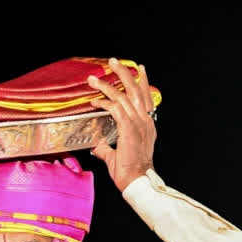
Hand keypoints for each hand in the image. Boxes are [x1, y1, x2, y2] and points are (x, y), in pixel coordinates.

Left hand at [87, 58, 157, 191]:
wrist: (137, 180)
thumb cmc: (130, 172)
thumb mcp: (118, 156)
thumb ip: (108, 148)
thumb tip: (98, 147)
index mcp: (147, 125)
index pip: (146, 98)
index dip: (143, 82)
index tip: (140, 69)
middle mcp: (145, 121)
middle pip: (136, 90)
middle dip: (125, 73)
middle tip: (114, 61)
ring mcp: (138, 123)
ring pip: (123, 96)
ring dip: (107, 84)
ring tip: (95, 77)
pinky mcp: (128, 127)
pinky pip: (115, 108)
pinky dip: (104, 103)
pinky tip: (94, 101)